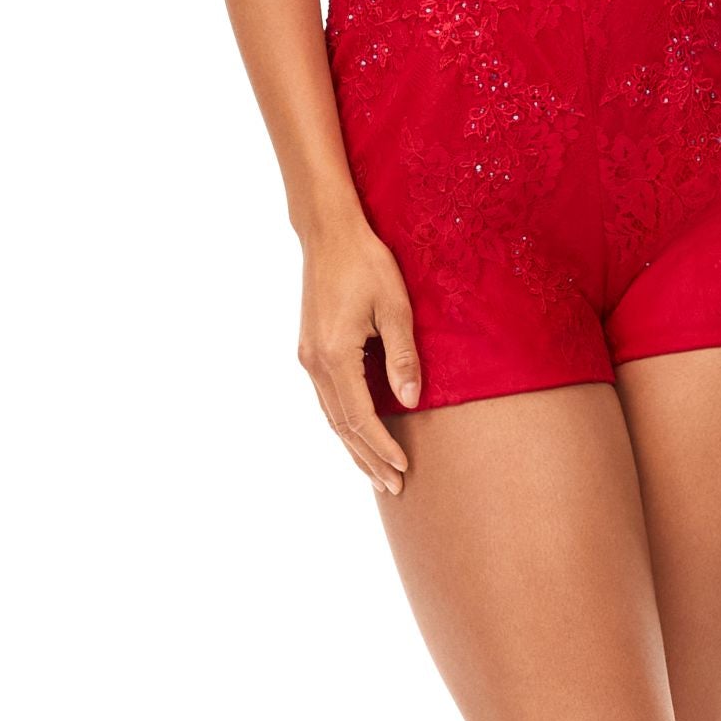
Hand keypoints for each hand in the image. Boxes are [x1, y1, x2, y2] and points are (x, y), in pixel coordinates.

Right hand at [295, 215, 422, 495]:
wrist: (328, 232)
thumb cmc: (367, 262)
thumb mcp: (395, 305)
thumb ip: (402, 355)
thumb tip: (411, 402)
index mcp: (335, 354)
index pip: (360, 418)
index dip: (382, 447)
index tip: (404, 470)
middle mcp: (315, 362)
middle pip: (342, 426)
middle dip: (368, 459)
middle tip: (394, 488)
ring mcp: (308, 357)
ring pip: (331, 416)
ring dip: (354, 446)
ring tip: (377, 474)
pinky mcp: (310, 349)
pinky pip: (328, 399)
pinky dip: (344, 423)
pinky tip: (358, 434)